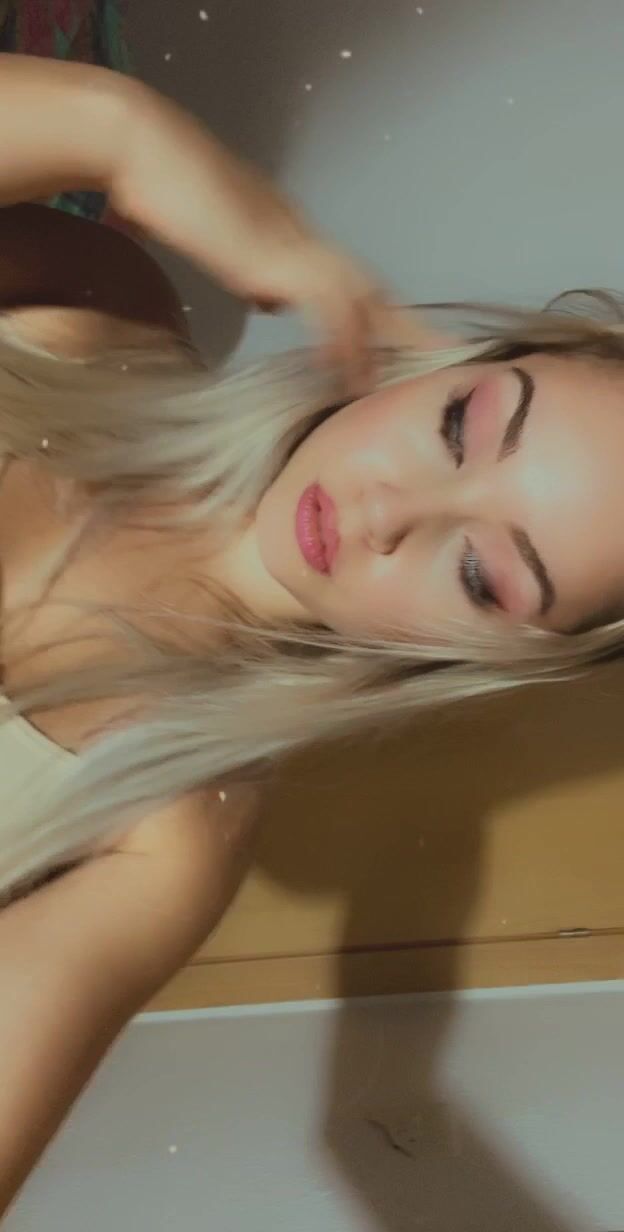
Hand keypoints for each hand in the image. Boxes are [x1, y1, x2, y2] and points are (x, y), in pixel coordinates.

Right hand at [112, 83, 396, 395]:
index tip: (400, 338)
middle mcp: (300, 236)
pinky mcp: (272, 254)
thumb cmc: (160, 187)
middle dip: (404, 324)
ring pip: (357, 297)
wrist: (138, 148)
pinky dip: (341, 343)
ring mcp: (290, 242)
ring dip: (381, 342)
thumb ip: (247, 268)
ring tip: (400, 381)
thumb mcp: (215, 238)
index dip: (377, 311)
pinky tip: (347, 374)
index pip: (346, 278)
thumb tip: (265, 295)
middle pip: (368, 285)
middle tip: (439, 355)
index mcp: (289, 234)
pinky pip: (324, 306)